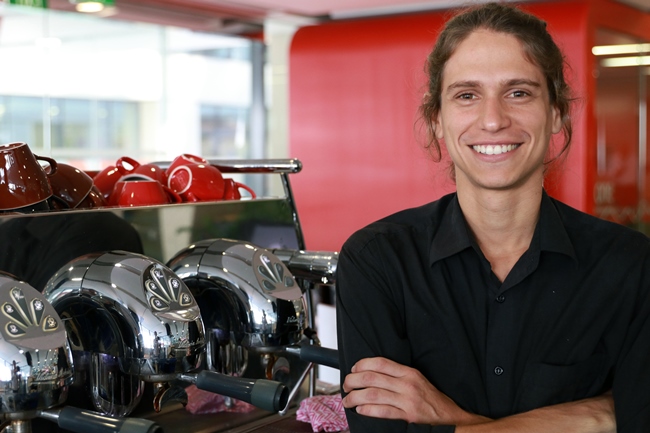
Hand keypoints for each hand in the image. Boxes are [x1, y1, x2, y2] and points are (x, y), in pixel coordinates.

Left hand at [342, 357, 486, 424]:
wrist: (450, 417)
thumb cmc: (431, 399)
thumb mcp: (417, 380)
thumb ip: (398, 375)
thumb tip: (372, 373)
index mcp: (409, 373)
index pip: (380, 363)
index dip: (362, 364)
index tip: (353, 369)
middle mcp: (407, 384)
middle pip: (372, 378)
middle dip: (353, 381)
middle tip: (346, 385)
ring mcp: (407, 401)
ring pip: (373, 394)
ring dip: (355, 397)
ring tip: (348, 400)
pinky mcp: (408, 416)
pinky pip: (382, 411)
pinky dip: (367, 409)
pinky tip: (360, 410)